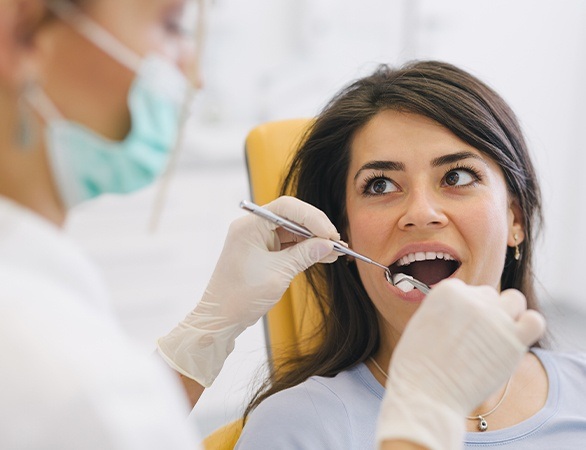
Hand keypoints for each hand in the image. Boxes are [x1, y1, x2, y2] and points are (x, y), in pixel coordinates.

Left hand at [157, 196, 339, 386]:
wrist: (220, 319)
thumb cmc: (241, 296)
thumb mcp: (278, 274)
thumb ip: (304, 255)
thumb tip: (328, 244)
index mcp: (250, 226)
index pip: (286, 208)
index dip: (312, 217)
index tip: (329, 234)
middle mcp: (252, 227)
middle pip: (291, 216)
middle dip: (315, 228)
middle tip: (336, 242)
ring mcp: (257, 239)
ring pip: (292, 230)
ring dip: (313, 240)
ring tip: (335, 251)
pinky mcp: (262, 252)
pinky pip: (288, 244)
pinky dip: (305, 249)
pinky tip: (323, 255)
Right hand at [376, 279, 544, 449]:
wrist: (425, 394)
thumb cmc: (417, 366)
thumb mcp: (422, 323)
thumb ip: (446, 309)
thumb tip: (464, 310)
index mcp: (448, 290)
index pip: (467, 290)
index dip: (464, 311)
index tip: (458, 329)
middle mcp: (473, 299)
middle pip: (489, 296)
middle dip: (484, 313)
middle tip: (474, 340)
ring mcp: (495, 318)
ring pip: (515, 301)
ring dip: (508, 315)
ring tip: (496, 338)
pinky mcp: (514, 341)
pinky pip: (535, 322)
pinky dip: (528, 327)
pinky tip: (514, 341)